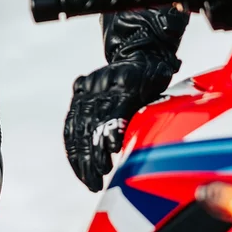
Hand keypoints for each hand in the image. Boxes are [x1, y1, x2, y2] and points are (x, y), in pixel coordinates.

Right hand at [64, 54, 176, 191]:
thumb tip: (137, 143)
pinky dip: (73, 148)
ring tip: (90, 181)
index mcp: (125, 80)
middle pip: (91, 122)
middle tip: (97, 181)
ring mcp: (88, 87)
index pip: (113, 109)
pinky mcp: (79, 92)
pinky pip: (71, 124)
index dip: (110, 131)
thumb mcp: (159, 88)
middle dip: (92, 156)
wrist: (141, 50)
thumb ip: (148, 112)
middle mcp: (101, 83)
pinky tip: (79, 167)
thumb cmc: (155, 76)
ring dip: (81, 158)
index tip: (112, 152)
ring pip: (78, 127)